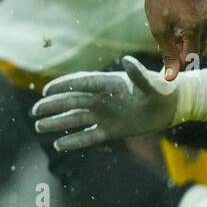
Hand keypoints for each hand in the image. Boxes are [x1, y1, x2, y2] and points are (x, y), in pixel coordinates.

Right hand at [31, 55, 179, 151]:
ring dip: (57, 122)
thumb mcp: (153, 83)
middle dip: (53, 106)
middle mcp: (101, 99)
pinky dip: (74, 141)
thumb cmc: (162, 91)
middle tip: (35, 111)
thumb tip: (128, 61)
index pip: (80, 84)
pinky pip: (89, 136)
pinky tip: (59, 145)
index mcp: (107, 84)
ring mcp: (104, 115)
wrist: (171, 107)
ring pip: (76, 119)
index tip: (47, 91)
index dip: (63, 86)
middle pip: (72, 102)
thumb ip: (139, 75)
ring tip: (39, 126)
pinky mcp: (111, 130)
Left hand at [136, 0, 206, 78]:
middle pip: (197, 48)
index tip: (167, 68)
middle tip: (164, 46)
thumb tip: (171, 75)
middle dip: (181, 52)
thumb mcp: (158, 28)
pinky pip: (200, 26)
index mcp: (195, 28)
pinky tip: (174, 24)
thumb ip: (167, 52)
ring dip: (185, 41)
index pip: (192, 56)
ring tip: (168, 33)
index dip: (179, 64)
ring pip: (199, 38)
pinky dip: (189, 30)